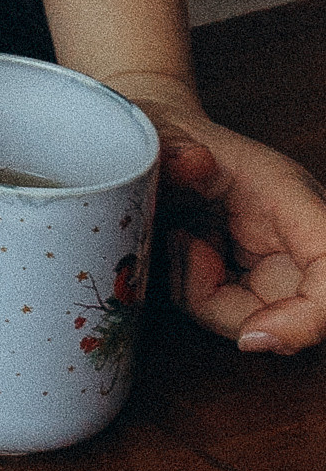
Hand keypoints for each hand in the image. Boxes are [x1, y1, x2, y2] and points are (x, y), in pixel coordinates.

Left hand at [107, 77, 325, 354]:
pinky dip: (197, 295)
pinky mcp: (259, 285)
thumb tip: (192, 162)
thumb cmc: (176, 137)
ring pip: (253, 323)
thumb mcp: (163, 133)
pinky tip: (187, 251)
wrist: (168, 147)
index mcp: (295, 199)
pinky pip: (229, 317)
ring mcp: (282, 266)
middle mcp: (301, 240)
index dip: (307, 318)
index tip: (254, 337)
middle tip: (183, 244)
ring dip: (201, 295)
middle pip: (291, 315)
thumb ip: (172, 147)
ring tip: (181, 237)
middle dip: (221, 301)